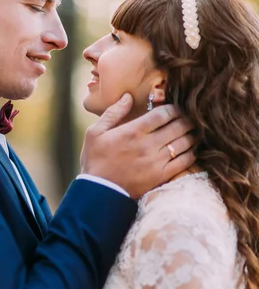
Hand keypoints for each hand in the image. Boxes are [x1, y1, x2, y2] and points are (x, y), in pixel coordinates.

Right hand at [80, 95, 194, 198]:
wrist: (98, 192)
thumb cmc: (95, 161)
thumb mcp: (95, 133)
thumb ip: (113, 113)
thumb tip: (128, 96)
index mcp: (134, 130)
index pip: (164, 113)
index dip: (174, 108)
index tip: (176, 108)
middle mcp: (148, 144)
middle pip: (178, 126)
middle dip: (186, 119)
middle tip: (189, 118)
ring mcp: (156, 161)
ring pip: (184, 143)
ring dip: (191, 135)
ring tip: (192, 132)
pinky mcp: (161, 176)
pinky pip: (184, 162)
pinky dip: (191, 154)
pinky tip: (191, 150)